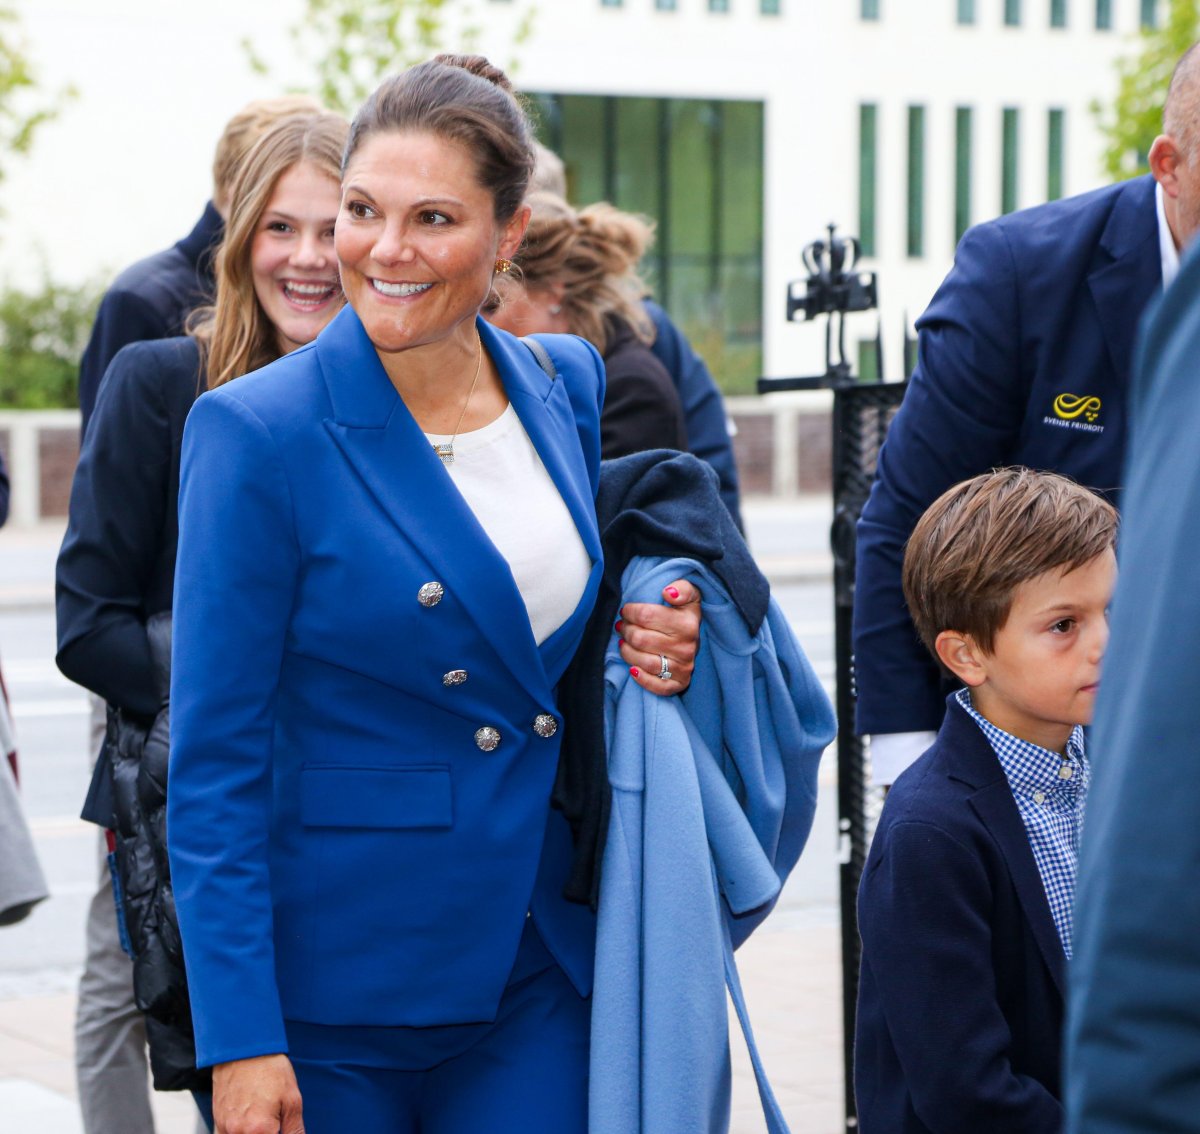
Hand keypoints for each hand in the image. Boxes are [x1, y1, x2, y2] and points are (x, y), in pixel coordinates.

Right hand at [213, 1053, 303, 1133]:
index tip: (283, 1126)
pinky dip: (240, 1131)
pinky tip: (250, 1118)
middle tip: (276, 1121)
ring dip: (254, 1132)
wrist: (244, 1048)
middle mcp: (238, 1133)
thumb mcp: (292, 1099)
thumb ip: (294, 1129)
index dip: (281, 1133)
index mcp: (259, 1130)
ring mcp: (224, 1128)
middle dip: (268, 1132)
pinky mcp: (217, 1122)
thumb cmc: (269, 1069)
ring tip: (263, 1113)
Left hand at [616, 578, 701, 695]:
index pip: (646, 615)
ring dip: (627, 651)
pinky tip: (632, 669)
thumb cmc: (684, 616)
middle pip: (640, 639)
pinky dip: (641, 678)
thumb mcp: (689, 596)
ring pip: (643, 662)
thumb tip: (669, 592)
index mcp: (688, 624)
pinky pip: (656, 686)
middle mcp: (687, 648)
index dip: (630, 611)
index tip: (626, 610)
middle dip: (626, 630)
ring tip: (624, 642)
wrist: (697, 640)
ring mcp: (684, 668)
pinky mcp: (679, 684)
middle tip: (623, 626)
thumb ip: (683, 588)